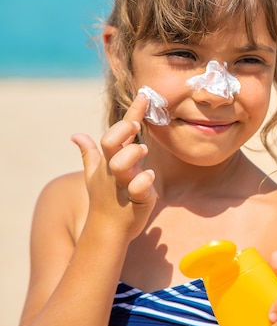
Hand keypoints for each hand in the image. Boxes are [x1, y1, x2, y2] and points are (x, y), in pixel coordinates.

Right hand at [71, 93, 155, 240]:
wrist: (107, 230)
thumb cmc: (104, 199)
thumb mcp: (94, 175)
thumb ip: (89, 154)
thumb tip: (76, 136)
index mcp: (109, 161)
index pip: (117, 132)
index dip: (132, 113)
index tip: (145, 95)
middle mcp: (114, 170)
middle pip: (111, 145)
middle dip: (123, 133)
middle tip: (135, 126)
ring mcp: (123, 184)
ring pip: (122, 166)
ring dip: (132, 155)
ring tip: (143, 150)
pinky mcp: (137, 200)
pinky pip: (139, 188)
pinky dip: (144, 182)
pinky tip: (150, 177)